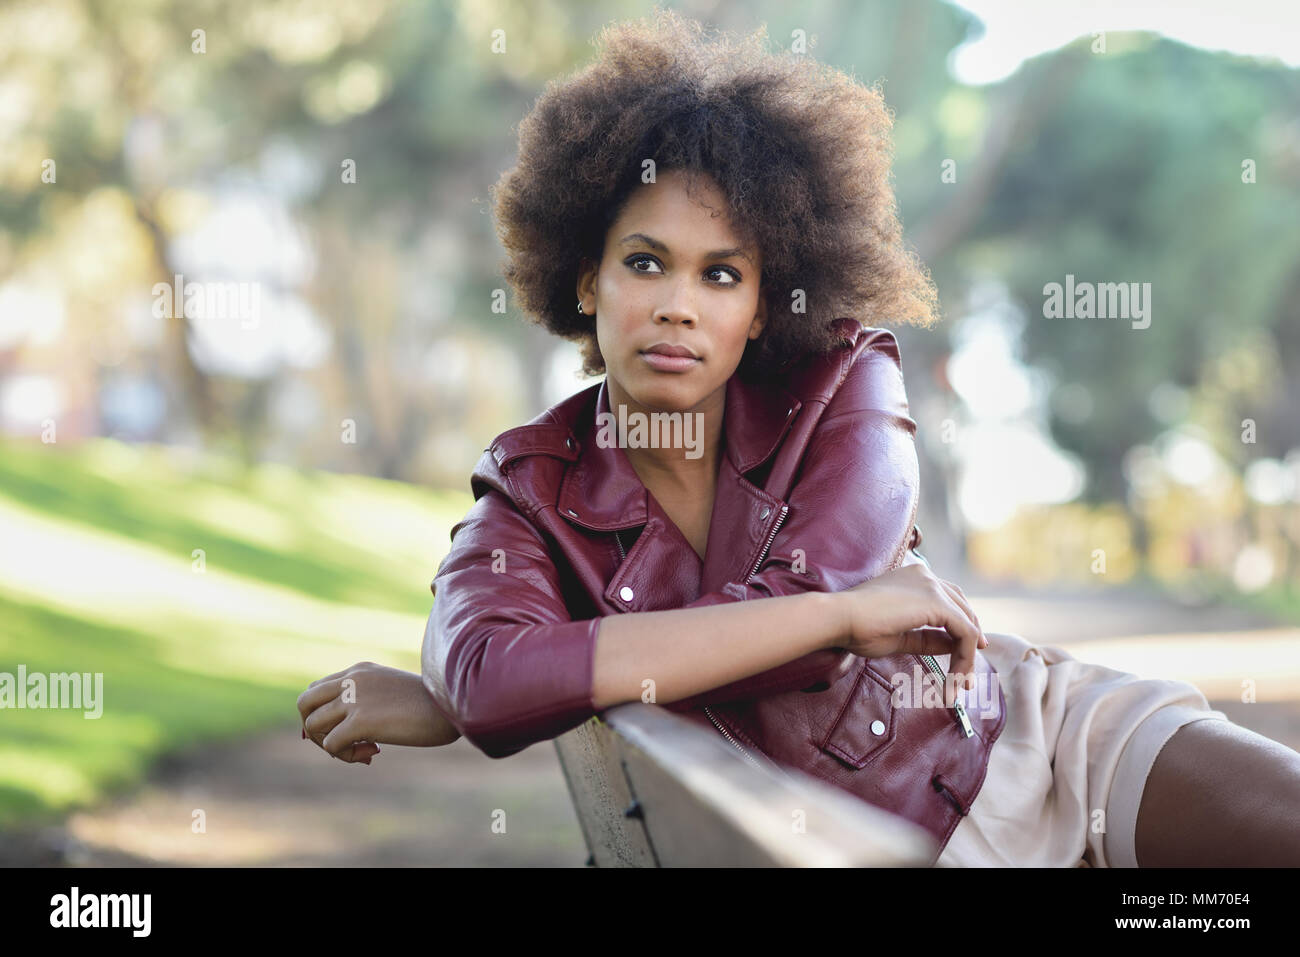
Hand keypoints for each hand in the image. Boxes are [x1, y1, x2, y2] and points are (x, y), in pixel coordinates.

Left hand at [297, 661, 460, 763]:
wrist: (456, 705)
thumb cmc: (434, 705)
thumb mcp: (395, 694)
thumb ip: (370, 701)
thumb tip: (347, 733)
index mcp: (360, 670)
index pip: (318, 689)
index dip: (323, 715)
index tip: (344, 731)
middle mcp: (352, 679)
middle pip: (304, 703)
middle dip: (314, 730)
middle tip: (341, 743)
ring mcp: (354, 698)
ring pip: (312, 726)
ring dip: (330, 746)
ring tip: (362, 750)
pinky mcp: (361, 720)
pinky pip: (330, 745)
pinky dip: (345, 756)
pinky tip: (373, 753)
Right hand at [835, 562, 987, 705]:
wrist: (839, 618)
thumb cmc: (857, 628)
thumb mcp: (899, 635)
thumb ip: (927, 638)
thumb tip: (952, 647)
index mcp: (913, 578)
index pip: (947, 598)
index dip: (960, 624)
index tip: (965, 651)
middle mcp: (926, 576)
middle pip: (962, 606)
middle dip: (971, 638)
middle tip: (970, 670)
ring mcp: (932, 587)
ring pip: (967, 622)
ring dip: (967, 654)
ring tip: (962, 682)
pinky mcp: (936, 602)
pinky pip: (965, 631)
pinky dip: (965, 656)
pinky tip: (958, 675)